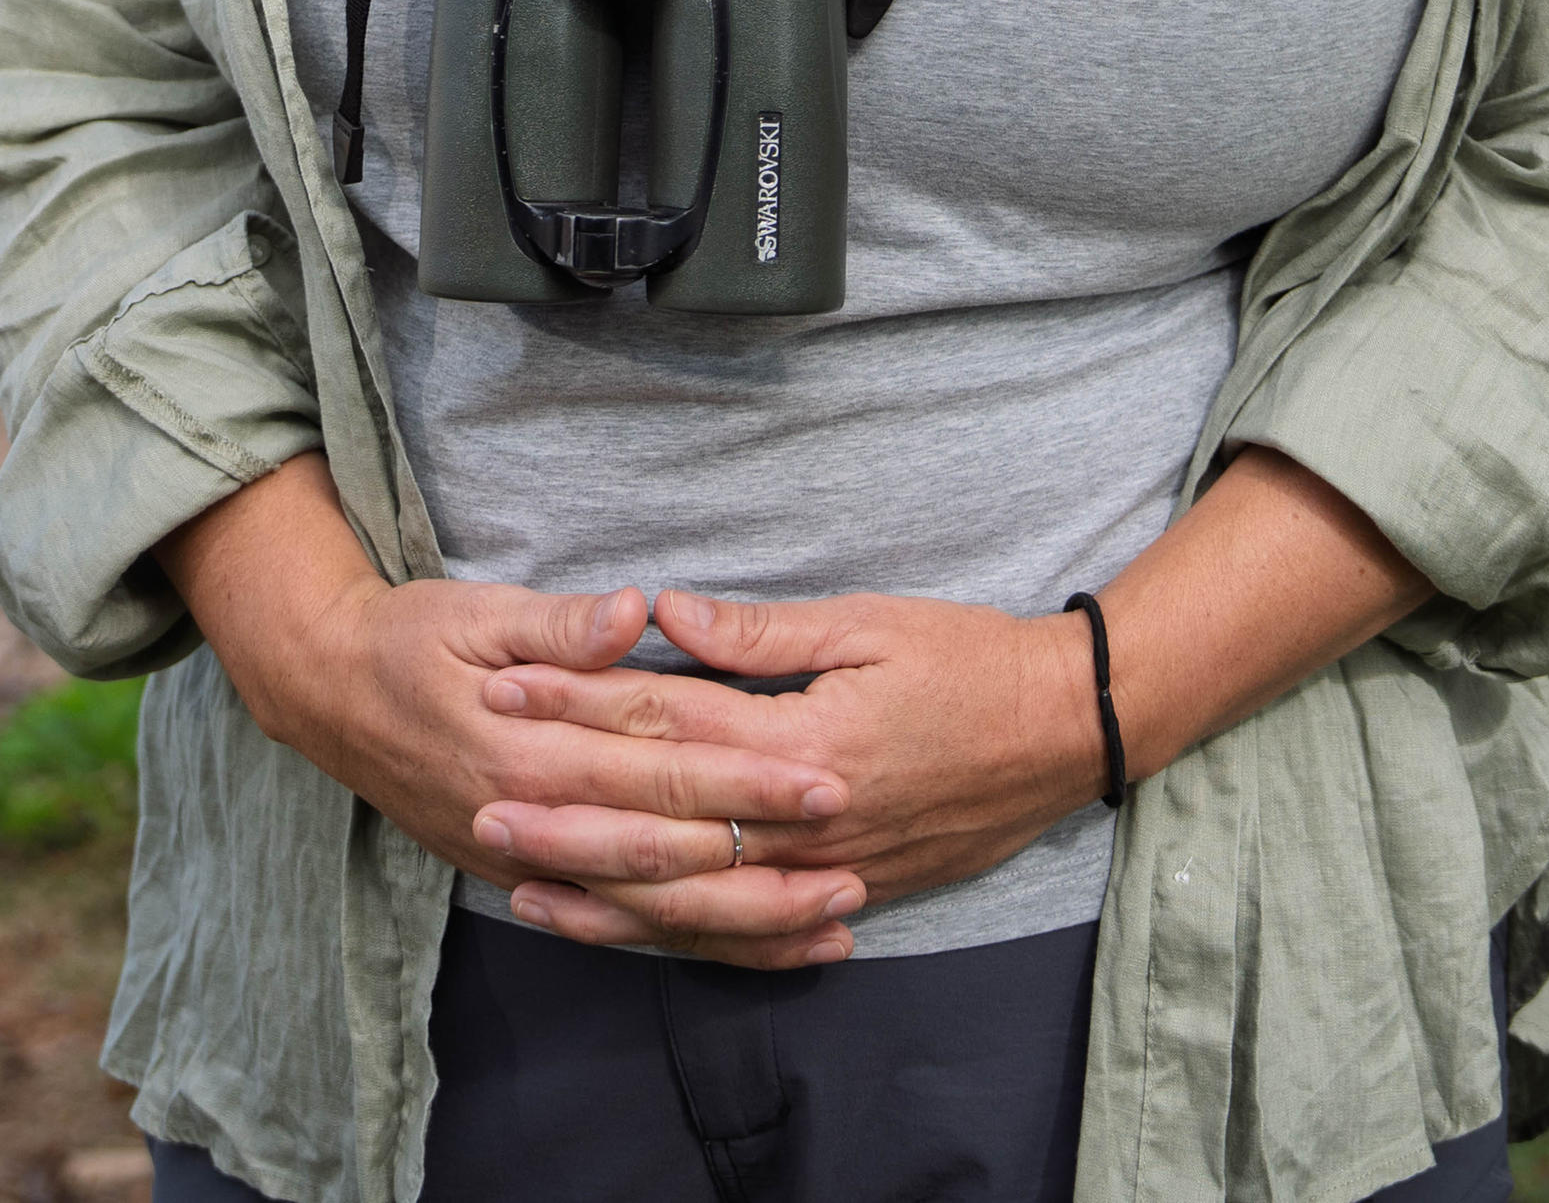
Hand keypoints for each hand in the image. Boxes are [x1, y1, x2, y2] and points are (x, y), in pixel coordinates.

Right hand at [155, 463, 869, 966]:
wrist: (328, 696)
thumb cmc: (411, 638)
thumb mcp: (476, 609)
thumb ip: (560, 624)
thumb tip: (634, 612)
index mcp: (528, 749)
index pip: (658, 770)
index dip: (746, 777)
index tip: (827, 774)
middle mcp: (530, 820)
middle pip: (667, 853)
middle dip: (767, 855)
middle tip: (856, 848)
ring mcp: (526, 864)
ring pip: (651, 911)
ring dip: (745, 918)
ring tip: (836, 918)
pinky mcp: (527, 881)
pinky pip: (622, 927)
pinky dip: (696, 943)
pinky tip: (764, 947)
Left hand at [472, 586, 1101, 955]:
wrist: (1067, 731)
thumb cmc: (969, 660)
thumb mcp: (866, 624)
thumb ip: (758, 634)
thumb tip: (663, 612)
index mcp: (803, 737)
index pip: (668, 720)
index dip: (581, 702)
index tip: (507, 685)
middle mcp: (806, 817)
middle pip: (664, 823)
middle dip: (567, 813)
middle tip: (481, 801)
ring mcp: (827, 866)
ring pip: (696, 896)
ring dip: (606, 893)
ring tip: (525, 885)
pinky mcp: (848, 892)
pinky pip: (747, 928)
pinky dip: (681, 935)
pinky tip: (626, 931)